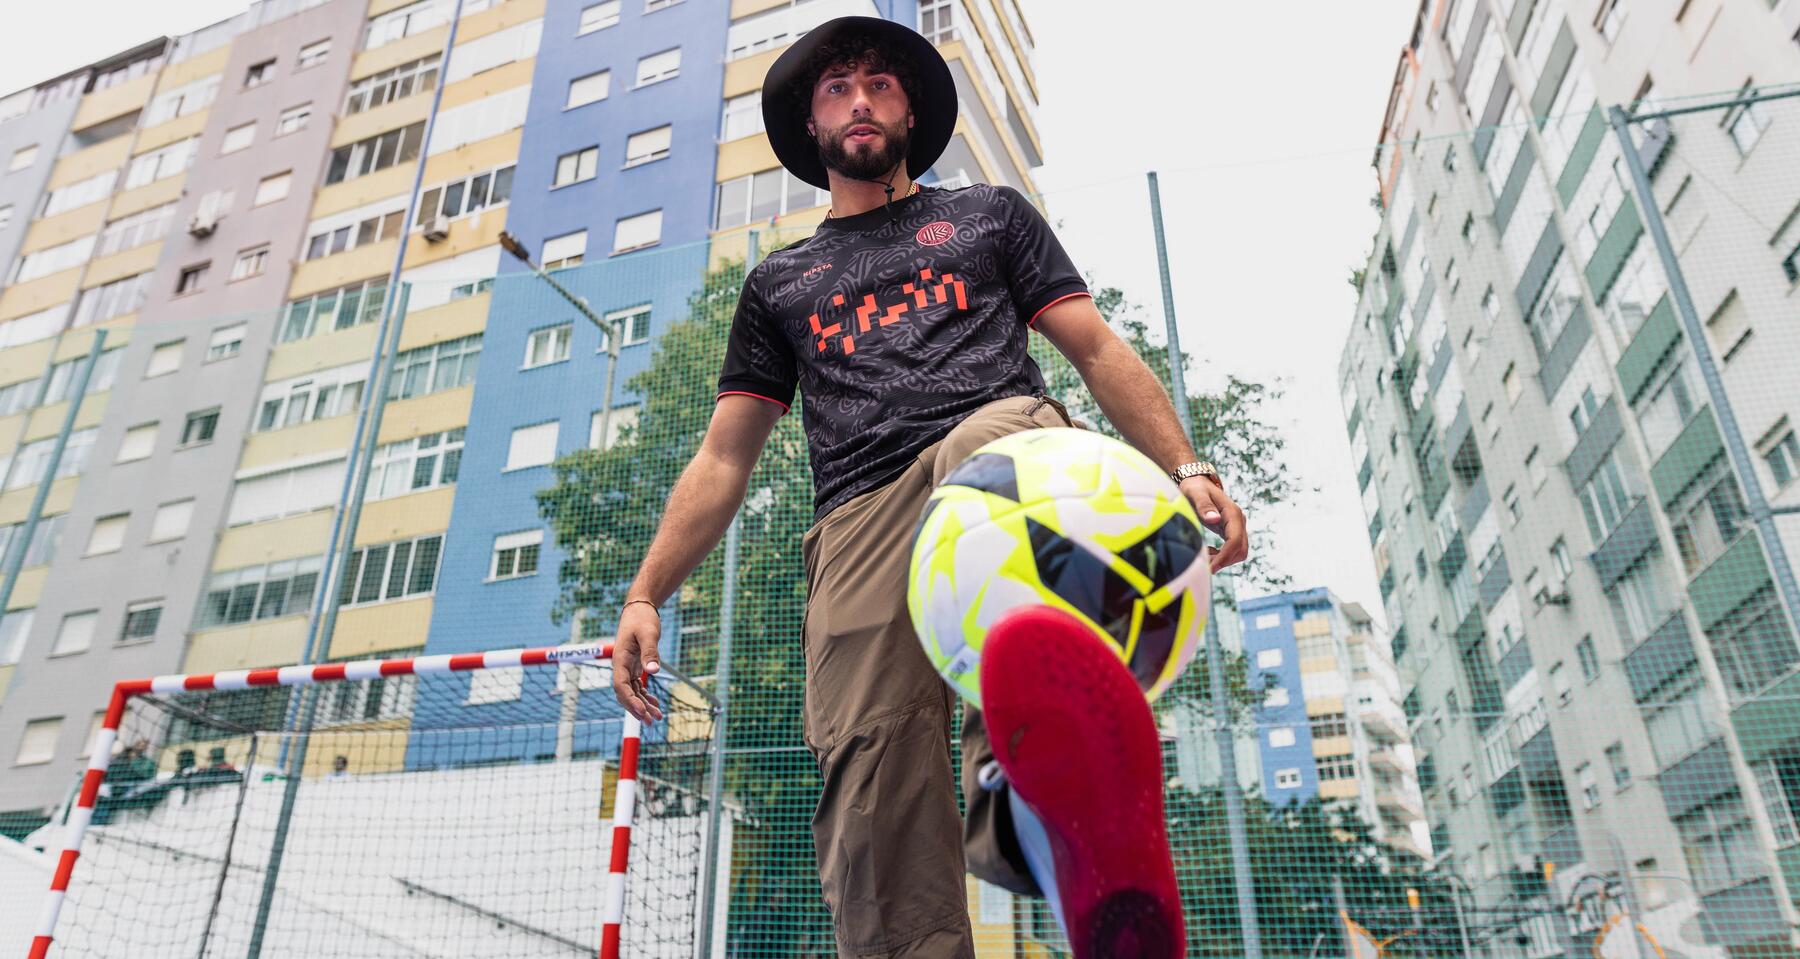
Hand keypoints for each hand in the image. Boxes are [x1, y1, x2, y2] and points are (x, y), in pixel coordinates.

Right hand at [611, 601, 663, 722]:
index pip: (621, 686)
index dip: (630, 701)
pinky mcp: (635, 666)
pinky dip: (646, 696)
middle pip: (625, 693)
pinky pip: (637, 686)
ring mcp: (627, 667)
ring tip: (657, 718)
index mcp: (620, 659)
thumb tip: (653, 672)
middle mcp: (621, 666)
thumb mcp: (648, 634)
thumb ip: (650, 652)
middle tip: (651, 722)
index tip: (642, 713)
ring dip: (643, 705)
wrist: (640, 608)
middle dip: (637, 709)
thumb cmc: (642, 619)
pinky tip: (656, 704)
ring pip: (632, 692)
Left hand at [1180, 476, 1248, 573]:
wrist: (1198, 483)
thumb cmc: (1194, 488)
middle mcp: (1238, 521)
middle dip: (1224, 561)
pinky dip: (1222, 556)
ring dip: (1223, 560)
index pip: (1235, 541)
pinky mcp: (1231, 531)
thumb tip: (1214, 519)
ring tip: (1204, 557)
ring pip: (1238, 552)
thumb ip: (1203, 506)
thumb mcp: (1195, 494)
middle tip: (1204, 566)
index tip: (1211, 568)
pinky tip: (1208, 552)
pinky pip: (1233, 549)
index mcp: (1232, 513)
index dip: (1224, 557)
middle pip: (1241, 550)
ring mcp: (1237, 526)